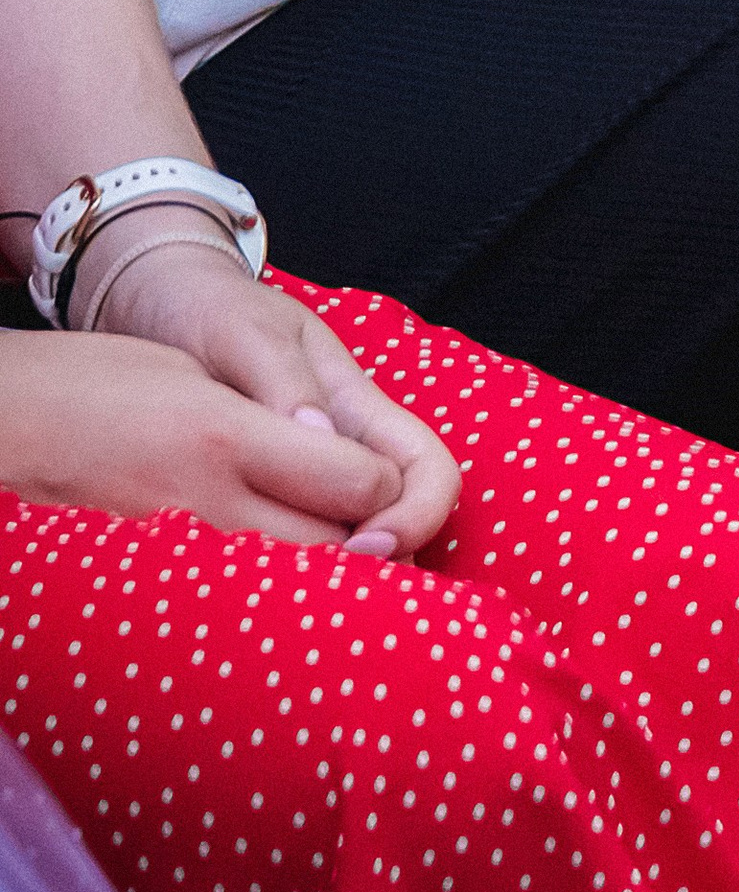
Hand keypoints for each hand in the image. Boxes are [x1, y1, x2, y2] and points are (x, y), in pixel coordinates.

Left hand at [60, 226, 456, 552]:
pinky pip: (290, 536)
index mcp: (354, 404)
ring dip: (334, 568)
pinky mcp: (258, 488)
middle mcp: (341, 444)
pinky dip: (284, 563)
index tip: (361, 546)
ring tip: (282, 587)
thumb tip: (320, 443)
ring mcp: (303, 468)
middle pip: (401, 515)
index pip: (428, 470)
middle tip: (323, 583)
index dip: (415, 514)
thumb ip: (282, 383)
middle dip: (385, 557)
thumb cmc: (208, 309)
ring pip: (347, 533)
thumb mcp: (243, 334)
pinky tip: (245, 573)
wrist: (158, 304)